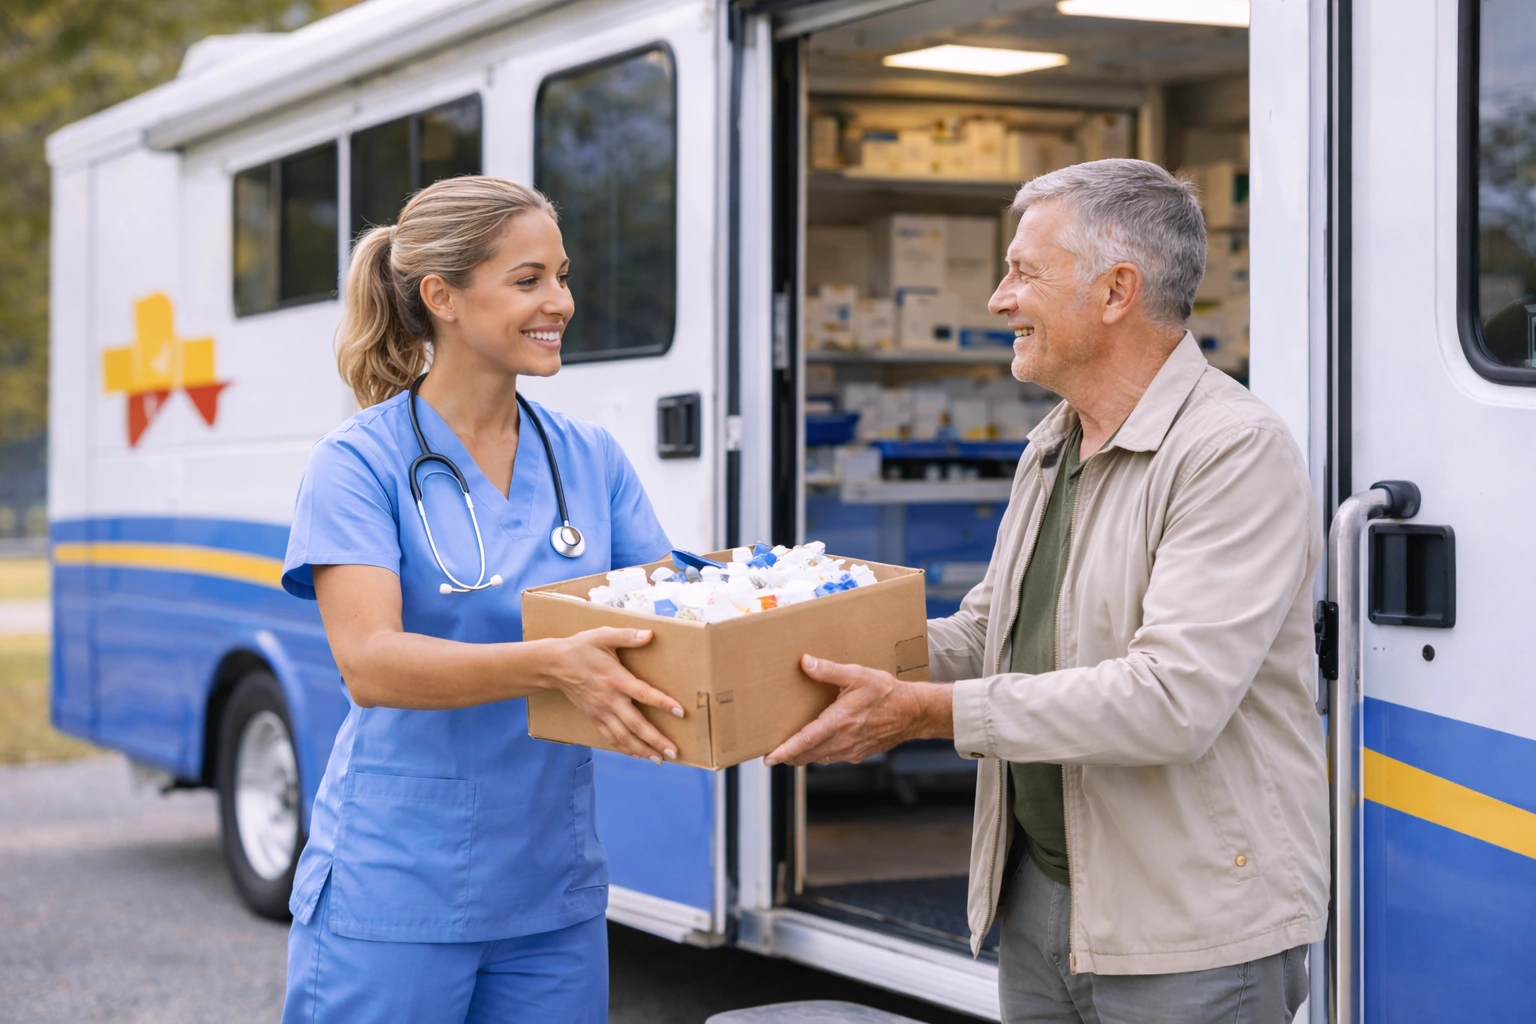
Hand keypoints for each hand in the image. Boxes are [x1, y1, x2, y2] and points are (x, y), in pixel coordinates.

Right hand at [546, 627, 683, 763]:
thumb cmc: (581, 648)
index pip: (643, 694)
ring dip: (642, 749)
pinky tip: (638, 755)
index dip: (662, 703)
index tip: (680, 712)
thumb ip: (627, 636)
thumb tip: (649, 634)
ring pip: (623, 736)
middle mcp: (609, 700)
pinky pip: (611, 737)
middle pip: (635, 724)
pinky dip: (625, 748)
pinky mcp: (594, 717)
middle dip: (655, 740)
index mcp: (615, 679)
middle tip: (674, 751)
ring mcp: (601, 711)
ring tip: (660, 759)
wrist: (554, 665)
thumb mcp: (603, 636)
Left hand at [763, 654, 951, 766]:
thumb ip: (829, 670)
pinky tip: (819, 742)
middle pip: (807, 755)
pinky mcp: (858, 754)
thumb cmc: (887, 693)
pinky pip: (833, 757)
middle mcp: (843, 741)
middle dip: (789, 755)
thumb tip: (805, 662)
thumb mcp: (857, 675)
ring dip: (804, 755)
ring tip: (792, 748)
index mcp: (839, 722)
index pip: (805, 741)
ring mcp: (851, 750)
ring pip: (819, 758)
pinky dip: (821, 753)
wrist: (914, 712)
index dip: (785, 751)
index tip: (769, 758)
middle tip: (773, 752)